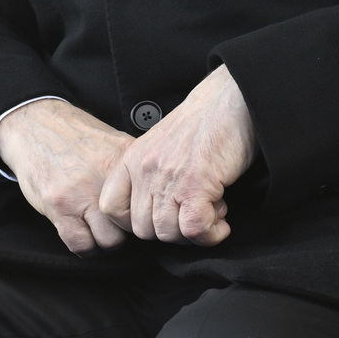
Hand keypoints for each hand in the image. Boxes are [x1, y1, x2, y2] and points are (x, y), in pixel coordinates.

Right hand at [0, 98, 134, 253]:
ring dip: (102, 239)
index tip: (134, 216)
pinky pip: (81, 244)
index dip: (142, 214)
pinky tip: (79, 232)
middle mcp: (106, 179)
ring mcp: (82, 194)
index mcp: (123, 162)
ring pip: (109, 240)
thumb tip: (157, 190)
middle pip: (132, 227)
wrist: (33, 126)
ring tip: (95, 228)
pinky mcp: (59, 206)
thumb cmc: (72, 137)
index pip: (149, 205)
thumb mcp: (111, 142)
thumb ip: (133, 168)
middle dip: (123, 229)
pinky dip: (82, 245)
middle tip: (112, 222)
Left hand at [98, 65, 255, 246]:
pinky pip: (194, 229)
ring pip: (168, 234)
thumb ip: (148, 176)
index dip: (134, 224)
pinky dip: (210, 234)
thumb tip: (153, 215)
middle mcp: (144, 170)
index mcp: (131, 161)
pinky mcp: (196, 184)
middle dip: (171, 233)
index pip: (110, 209)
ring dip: (193, 234)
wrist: (228, 103)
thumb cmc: (200, 128)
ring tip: (212, 212)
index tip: (161, 219)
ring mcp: (168, 178)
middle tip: (194, 217)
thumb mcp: (158, 148)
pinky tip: (221, 221)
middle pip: (143, 229)